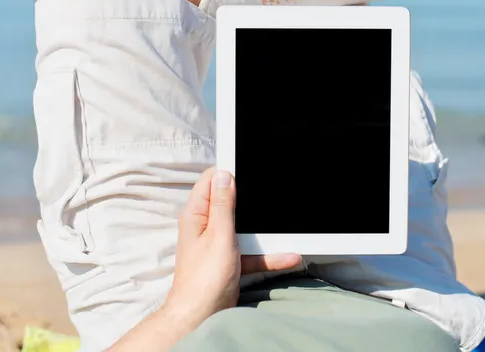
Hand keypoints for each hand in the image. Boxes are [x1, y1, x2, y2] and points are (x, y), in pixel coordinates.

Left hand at [161, 168, 301, 336]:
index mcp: (197, 214)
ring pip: (243, 226)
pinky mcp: (227, 258)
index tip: (248, 167)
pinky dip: (266, 253)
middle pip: (228, 201)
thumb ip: (222, 204)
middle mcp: (204, 225)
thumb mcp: (219, 235)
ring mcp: (216, 242)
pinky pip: (249, 250)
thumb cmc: (204, 279)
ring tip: (283, 222)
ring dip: (263, 229)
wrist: (199, 317)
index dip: (228, 172)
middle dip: (250, 198)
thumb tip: (224, 175)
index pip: (210, 180)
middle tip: (268, 192)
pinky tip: (287, 256)